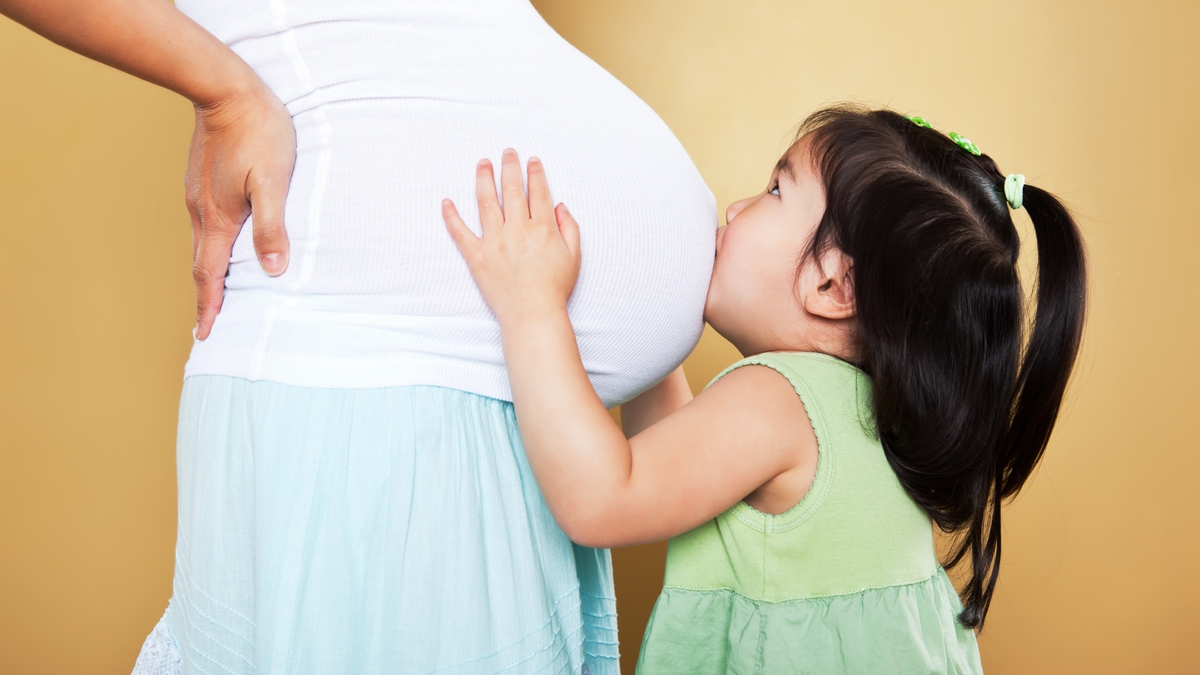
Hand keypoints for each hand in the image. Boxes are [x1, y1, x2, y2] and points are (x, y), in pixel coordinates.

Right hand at [187, 83, 295, 339]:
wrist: (225, 89)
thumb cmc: (258, 133)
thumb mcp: (273, 181)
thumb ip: (272, 226)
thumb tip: (273, 269)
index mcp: (218, 218)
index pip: (211, 275)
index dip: (210, 307)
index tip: (206, 335)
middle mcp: (201, 210)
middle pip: (201, 264)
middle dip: (206, 297)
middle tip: (209, 325)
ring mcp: (198, 194)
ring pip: (202, 243)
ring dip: (208, 271)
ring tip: (216, 291)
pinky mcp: (202, 179)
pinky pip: (205, 223)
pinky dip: (211, 245)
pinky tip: (222, 244)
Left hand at [442, 148, 580, 325]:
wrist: (533, 315)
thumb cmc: (554, 288)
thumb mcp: (574, 256)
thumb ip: (570, 227)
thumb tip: (560, 205)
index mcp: (543, 228)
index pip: (538, 192)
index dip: (535, 173)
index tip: (531, 160)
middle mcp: (517, 230)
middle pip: (512, 190)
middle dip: (510, 167)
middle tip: (507, 152)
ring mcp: (495, 242)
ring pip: (486, 202)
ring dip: (484, 179)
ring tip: (483, 163)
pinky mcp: (477, 257)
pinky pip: (460, 233)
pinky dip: (451, 216)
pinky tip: (446, 202)